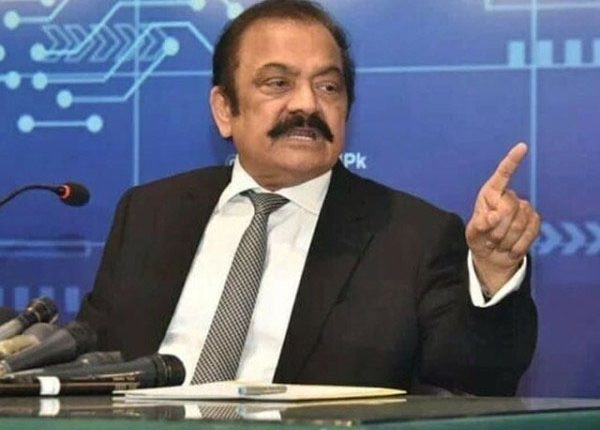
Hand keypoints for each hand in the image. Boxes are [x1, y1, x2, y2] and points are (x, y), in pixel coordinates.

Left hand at [465, 143, 540, 295]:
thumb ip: (479, 225)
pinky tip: (510, 248)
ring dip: (506, 239)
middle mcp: (509, 197)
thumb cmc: (480, 239)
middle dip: (498, 228)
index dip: (512, 161)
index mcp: (491, 193)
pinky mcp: (535, 221)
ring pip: (520, 223)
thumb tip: (493, 216)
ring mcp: (525, 208)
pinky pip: (530, 232)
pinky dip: (517, 245)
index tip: (522, 147)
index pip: (503, 175)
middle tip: (490, 239)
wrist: (493, 256)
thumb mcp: (472, 234)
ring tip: (498, 243)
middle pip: (509, 208)